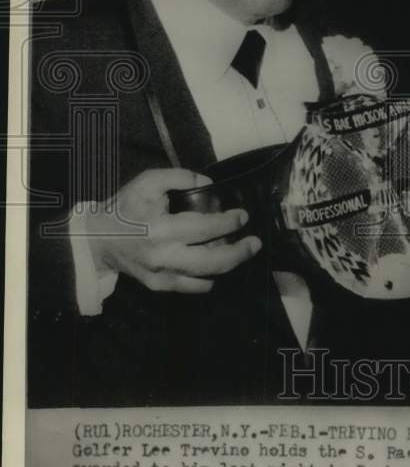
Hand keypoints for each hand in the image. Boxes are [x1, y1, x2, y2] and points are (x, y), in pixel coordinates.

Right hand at [83, 168, 261, 292]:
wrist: (98, 239)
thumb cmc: (125, 208)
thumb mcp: (147, 182)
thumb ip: (178, 177)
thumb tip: (208, 183)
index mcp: (162, 230)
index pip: (206, 228)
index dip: (229, 223)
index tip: (243, 216)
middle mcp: (165, 257)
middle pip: (213, 261)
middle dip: (239, 253)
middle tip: (255, 243)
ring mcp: (163, 276)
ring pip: (206, 278)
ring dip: (229, 266)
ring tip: (241, 252)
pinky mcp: (160, 286)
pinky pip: (192, 288)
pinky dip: (209, 279)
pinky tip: (217, 268)